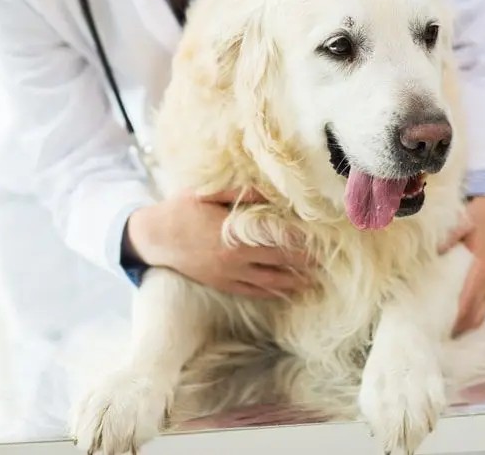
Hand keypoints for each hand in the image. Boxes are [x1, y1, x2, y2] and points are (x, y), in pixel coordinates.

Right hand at [126, 188, 313, 298]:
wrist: (155, 238)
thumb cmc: (182, 209)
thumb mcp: (209, 193)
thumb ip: (241, 193)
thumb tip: (272, 193)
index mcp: (235, 231)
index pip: (278, 236)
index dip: (302, 237)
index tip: (322, 236)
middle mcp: (235, 256)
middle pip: (281, 260)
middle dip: (306, 261)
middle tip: (329, 260)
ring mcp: (229, 274)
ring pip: (271, 281)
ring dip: (296, 281)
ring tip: (317, 280)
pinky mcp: (223, 284)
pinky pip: (254, 291)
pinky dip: (274, 292)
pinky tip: (289, 291)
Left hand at [438, 196, 484, 336]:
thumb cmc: (472, 222)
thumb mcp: (459, 223)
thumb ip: (448, 237)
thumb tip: (435, 251)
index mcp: (479, 271)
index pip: (465, 303)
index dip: (452, 320)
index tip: (435, 332)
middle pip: (472, 318)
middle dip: (454, 332)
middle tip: (431, 342)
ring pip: (477, 319)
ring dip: (461, 331)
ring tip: (439, 341)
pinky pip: (479, 314)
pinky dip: (467, 325)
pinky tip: (451, 331)